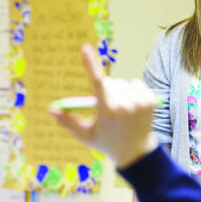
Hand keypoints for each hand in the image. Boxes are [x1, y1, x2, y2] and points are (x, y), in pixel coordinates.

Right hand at [49, 43, 157, 167]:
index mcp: (107, 112)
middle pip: (108, 82)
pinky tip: (132, 105)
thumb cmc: (107, 143)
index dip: (90, 64)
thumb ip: (68, 121)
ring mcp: (139, 103)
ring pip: (122, 82)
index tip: (85, 48)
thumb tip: (50, 109)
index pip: (97, 83)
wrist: (137, 153)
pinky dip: (132, 90)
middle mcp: (124, 106)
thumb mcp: (86, 135)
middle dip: (105, 91)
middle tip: (109, 109)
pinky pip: (136, 83)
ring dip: (119, 91)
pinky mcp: (150, 101)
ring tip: (121, 110)